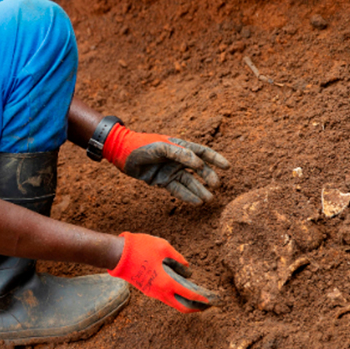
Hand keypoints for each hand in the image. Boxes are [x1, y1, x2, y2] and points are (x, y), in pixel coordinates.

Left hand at [101, 124, 229, 203]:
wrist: (122, 154)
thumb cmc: (142, 146)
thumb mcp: (161, 147)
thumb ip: (180, 153)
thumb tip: (199, 163)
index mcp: (180, 146)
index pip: (201, 152)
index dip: (215, 159)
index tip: (227, 167)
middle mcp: (178, 159)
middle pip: (198, 170)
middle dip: (208, 177)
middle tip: (216, 186)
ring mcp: (171, 170)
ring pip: (189, 182)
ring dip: (199, 190)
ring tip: (209, 199)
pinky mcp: (163, 181)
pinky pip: (178, 190)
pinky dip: (187, 196)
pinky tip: (196, 202)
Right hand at [108, 232, 218, 312]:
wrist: (117, 254)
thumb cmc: (140, 248)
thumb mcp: (164, 247)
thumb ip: (178, 258)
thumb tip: (187, 269)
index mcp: (166, 283)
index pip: (189, 295)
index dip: (202, 299)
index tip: (212, 300)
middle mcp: (159, 292)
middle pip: (181, 306)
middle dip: (195, 308)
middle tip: (206, 305)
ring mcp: (151, 292)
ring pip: (172, 302)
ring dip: (184, 302)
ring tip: (197, 297)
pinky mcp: (146, 289)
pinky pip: (164, 296)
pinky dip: (175, 296)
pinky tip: (181, 289)